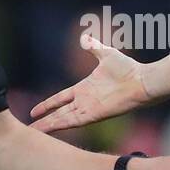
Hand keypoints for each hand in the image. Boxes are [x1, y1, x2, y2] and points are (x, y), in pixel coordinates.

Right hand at [30, 35, 151, 133]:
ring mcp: (88, 109)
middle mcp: (84, 101)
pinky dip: (61, 125)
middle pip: (58, 113)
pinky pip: (73, 121)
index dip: (47, 105)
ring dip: (49, 126)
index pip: (60, 99)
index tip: (34, 111)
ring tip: (34, 133)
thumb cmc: (128, 69)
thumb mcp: (106, 54)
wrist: (141, 80)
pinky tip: (49, 129)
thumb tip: (84, 36)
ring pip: (63, 120)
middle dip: (44, 121)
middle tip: (28, 129)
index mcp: (84, 89)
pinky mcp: (94, 115)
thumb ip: (93, 47)